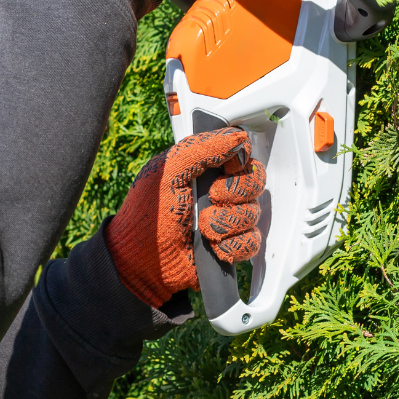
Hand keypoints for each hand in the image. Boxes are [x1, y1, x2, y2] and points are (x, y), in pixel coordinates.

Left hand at [105, 128, 265, 308]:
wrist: (143, 261)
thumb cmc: (148, 214)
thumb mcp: (167, 171)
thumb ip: (200, 148)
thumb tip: (237, 137)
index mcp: (205, 168)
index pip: (242, 153)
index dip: (240, 160)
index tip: (226, 168)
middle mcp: (219, 191)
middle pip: (255, 180)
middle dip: (236, 190)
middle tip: (212, 197)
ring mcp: (227, 219)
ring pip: (254, 212)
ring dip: (228, 221)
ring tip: (204, 228)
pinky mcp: (231, 246)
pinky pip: (252, 242)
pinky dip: (234, 245)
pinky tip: (214, 246)